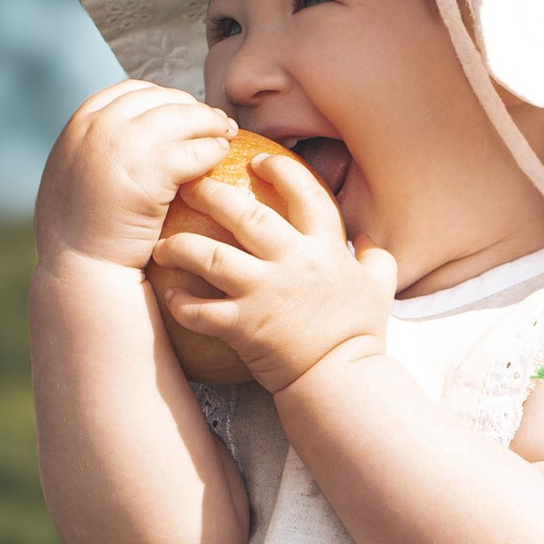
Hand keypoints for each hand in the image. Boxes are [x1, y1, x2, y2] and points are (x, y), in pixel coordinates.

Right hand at [35, 83, 234, 271]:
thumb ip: (95, 148)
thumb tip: (122, 133)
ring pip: (185, 117)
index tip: (181, 114)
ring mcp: (126, 144)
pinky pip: (197, 149)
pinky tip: (223, 157)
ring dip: (211, 123)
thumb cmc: (82, 233)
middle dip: (192, 108)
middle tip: (214, 122)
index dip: (163, 99)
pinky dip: (214, 149)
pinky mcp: (152, 170)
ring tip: (227, 134)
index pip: (133, 92)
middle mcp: (101, 125)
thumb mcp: (74, 175)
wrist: (82, 267)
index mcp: (81, 123)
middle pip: (163, 99)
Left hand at [151, 148, 398, 394]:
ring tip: (163, 245)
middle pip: (244, 214)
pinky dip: (181, 304)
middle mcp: (293, 262)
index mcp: (325, 247)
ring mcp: (264, 293)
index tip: (258, 161)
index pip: (303, 192)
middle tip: (189, 187)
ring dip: (180, 246)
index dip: (280, 170)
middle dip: (211, 194)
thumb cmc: (360, 336)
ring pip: (209, 256)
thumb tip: (368, 241)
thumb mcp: (380, 289)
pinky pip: (200, 310)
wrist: (341, 382)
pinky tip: (170, 297)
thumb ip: (376, 259)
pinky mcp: (243, 326)